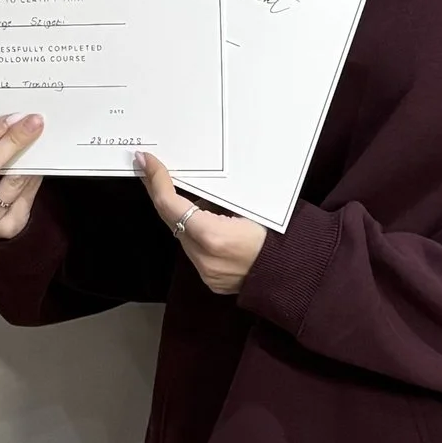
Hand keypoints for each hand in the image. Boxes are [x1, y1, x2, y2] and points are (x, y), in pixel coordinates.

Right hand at [0, 113, 44, 241]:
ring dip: (26, 157)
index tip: (10, 119)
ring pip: (10, 181)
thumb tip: (9, 123)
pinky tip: (37, 165)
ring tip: (36, 140)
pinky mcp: (5, 229)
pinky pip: (25, 195)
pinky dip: (33, 176)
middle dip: (11, 140)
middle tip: (31, 123)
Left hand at [136, 154, 267, 297]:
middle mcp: (205, 258)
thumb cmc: (277, 233)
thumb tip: (194, 185)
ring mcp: (206, 272)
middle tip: (148, 168)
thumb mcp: (247, 206)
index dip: (157, 180)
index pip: (171, 205)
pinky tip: (199, 219)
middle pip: (170, 219)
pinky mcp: (210, 280)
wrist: (295, 272)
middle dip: (159, 193)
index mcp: (213, 236)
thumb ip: (216, 198)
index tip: (147, 161)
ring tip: (181, 191)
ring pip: (181, 234)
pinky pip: (194, 249)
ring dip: (178, 214)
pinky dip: (194, 232)